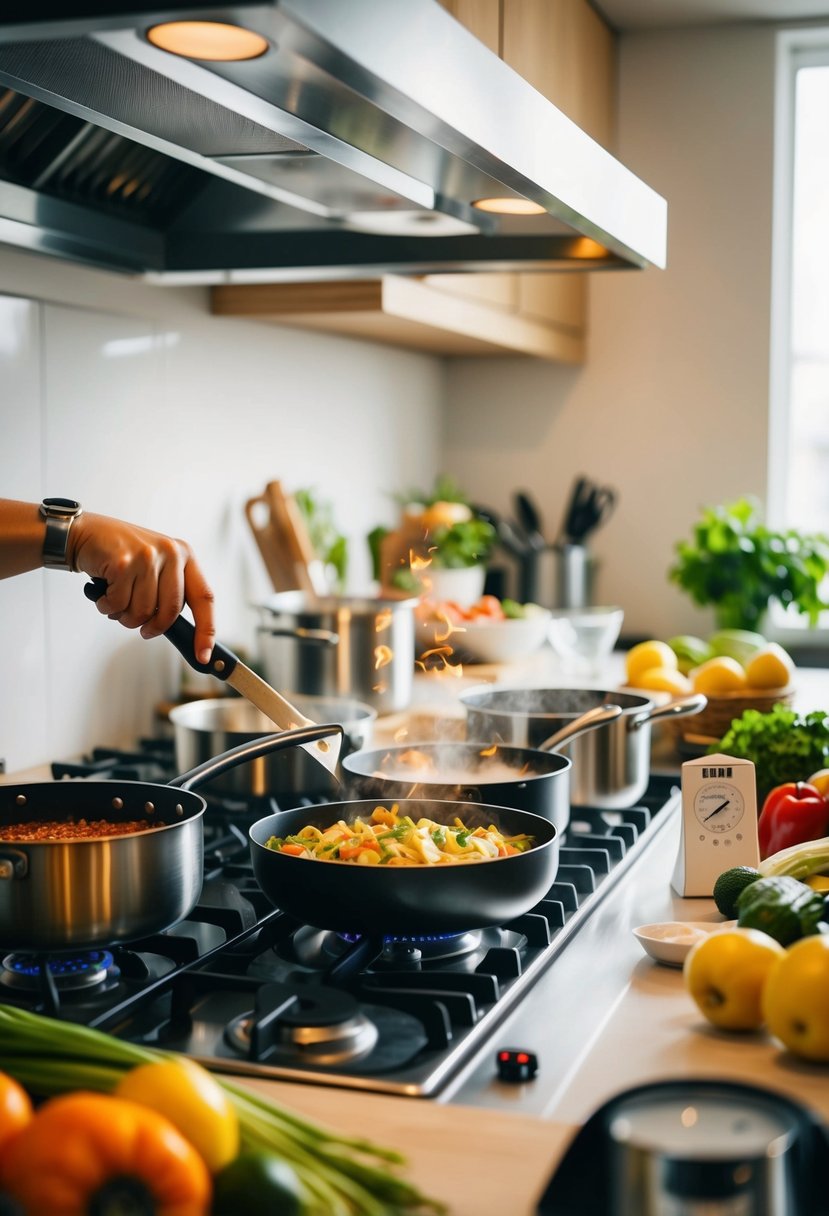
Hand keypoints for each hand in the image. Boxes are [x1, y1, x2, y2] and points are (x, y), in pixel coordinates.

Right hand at [69, 512, 214, 662]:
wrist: (87, 534)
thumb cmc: (122, 556)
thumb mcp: (156, 567)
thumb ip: (170, 593)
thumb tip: (183, 632)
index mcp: (184, 555)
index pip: (204, 597)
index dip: (206, 630)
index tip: (204, 655)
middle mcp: (171, 553)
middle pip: (171, 611)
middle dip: (154, 627)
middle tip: (143, 629)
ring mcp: (147, 557)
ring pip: (143, 612)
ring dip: (126, 617)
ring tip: (117, 602)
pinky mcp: (123, 563)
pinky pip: (119, 604)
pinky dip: (108, 606)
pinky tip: (104, 594)